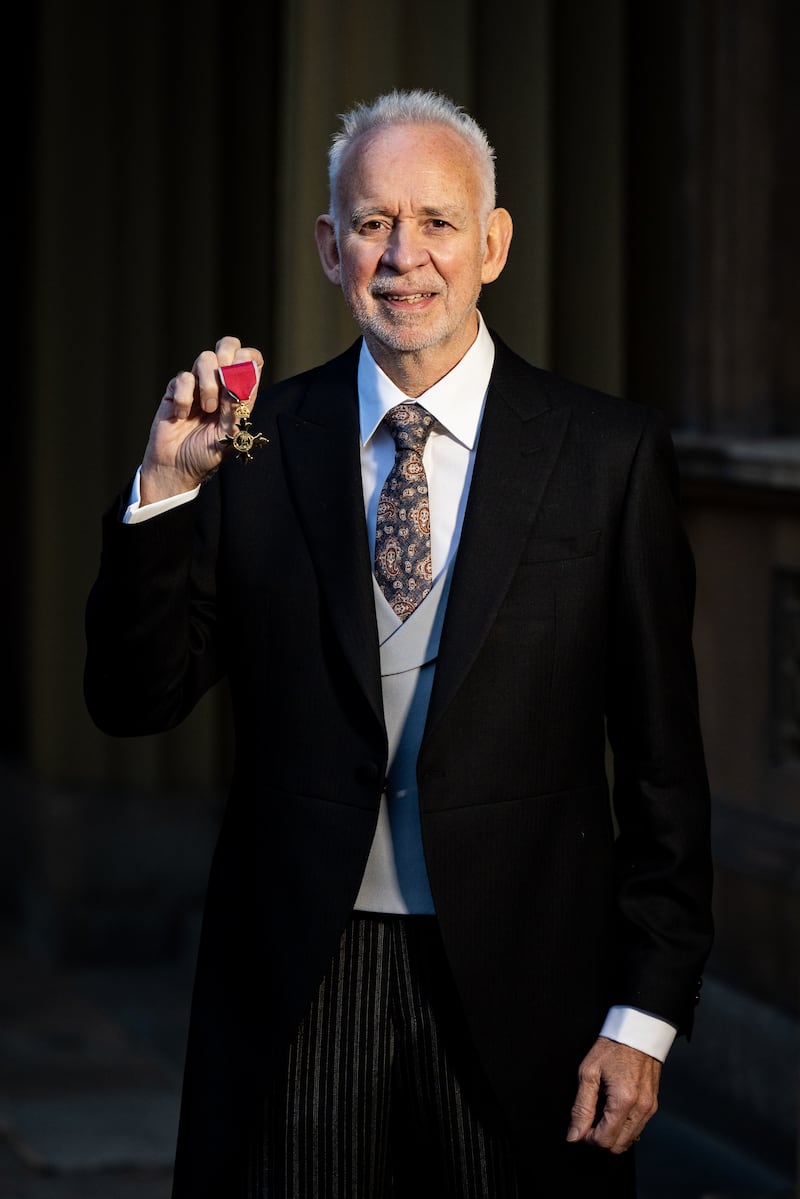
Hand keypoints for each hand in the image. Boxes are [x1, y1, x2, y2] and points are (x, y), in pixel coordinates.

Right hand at [140, 335, 263, 503]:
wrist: (176, 468)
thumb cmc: (206, 455)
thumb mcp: (231, 434)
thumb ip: (240, 405)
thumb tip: (246, 374)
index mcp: (239, 393)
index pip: (250, 359)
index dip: (248, 360)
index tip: (241, 379)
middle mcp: (220, 384)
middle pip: (228, 345)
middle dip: (227, 359)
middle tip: (225, 382)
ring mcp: (197, 384)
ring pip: (205, 358)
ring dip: (208, 384)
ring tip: (207, 409)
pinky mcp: (176, 390)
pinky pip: (183, 377)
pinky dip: (185, 397)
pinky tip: (183, 416)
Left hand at [566, 1036, 660, 1153]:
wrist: (637, 1030)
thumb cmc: (613, 1047)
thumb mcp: (588, 1072)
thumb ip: (581, 1108)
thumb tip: (574, 1135)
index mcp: (624, 1100)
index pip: (605, 1140)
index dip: (588, 1138)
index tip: (581, 1126)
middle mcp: (641, 1108)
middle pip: (619, 1146)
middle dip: (600, 1139)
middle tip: (589, 1121)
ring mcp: (650, 1108)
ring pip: (630, 1140)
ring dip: (613, 1135)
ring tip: (600, 1114)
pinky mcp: (653, 1105)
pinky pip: (638, 1129)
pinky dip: (624, 1128)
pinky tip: (614, 1112)